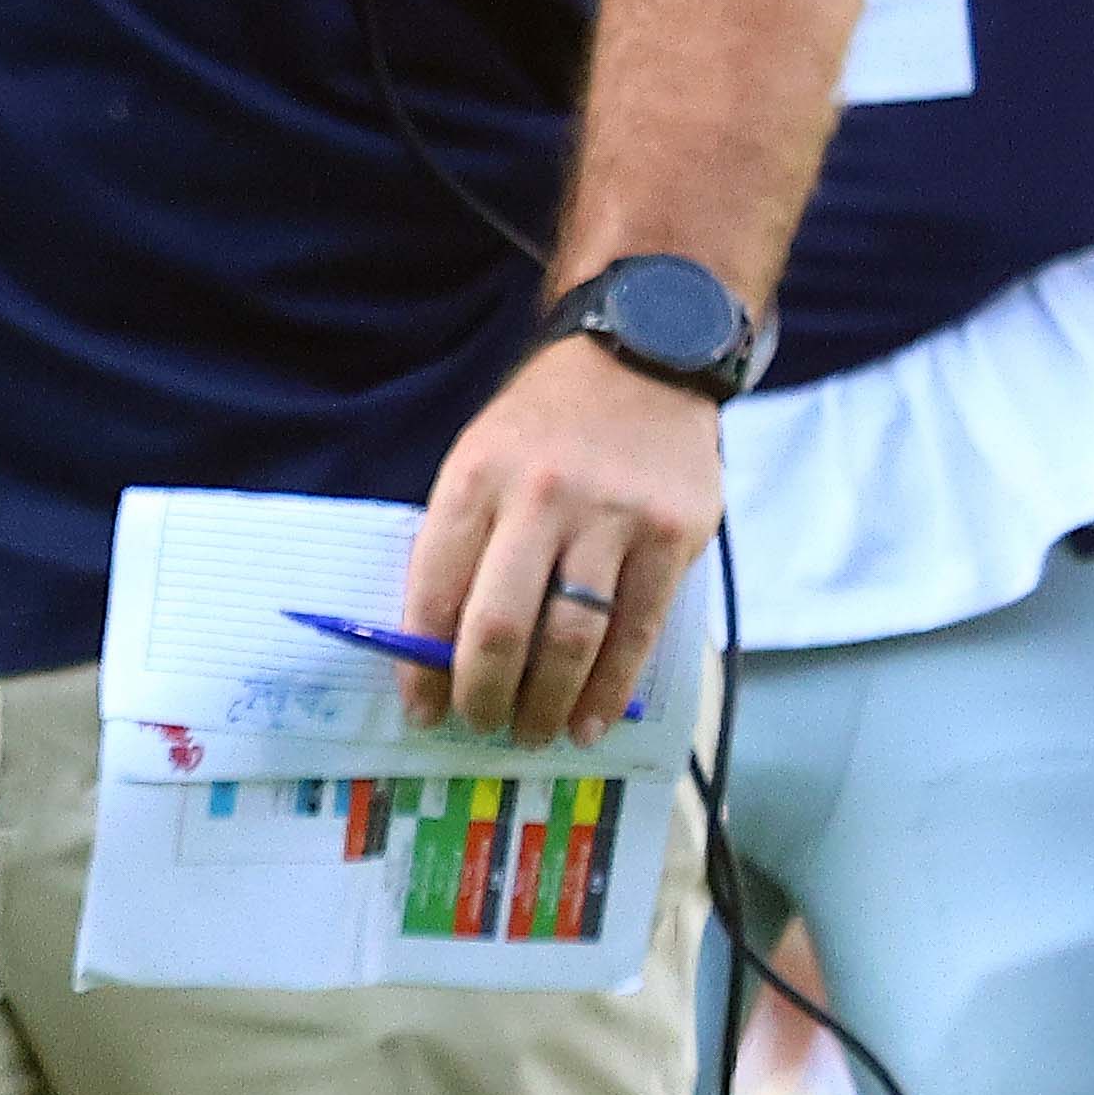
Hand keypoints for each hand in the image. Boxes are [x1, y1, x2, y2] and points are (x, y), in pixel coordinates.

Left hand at [403, 327, 720, 745]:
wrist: (641, 360)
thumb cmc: (545, 424)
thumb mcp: (480, 458)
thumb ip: (463, 541)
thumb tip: (438, 646)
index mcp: (475, 479)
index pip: (435, 589)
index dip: (422, 662)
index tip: (420, 707)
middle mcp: (540, 498)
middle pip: (499, 625)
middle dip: (481, 694)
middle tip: (479, 727)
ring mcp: (612, 519)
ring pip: (571, 639)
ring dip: (548, 704)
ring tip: (533, 734)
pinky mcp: (673, 536)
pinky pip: (639, 632)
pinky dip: (610, 689)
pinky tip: (592, 720)